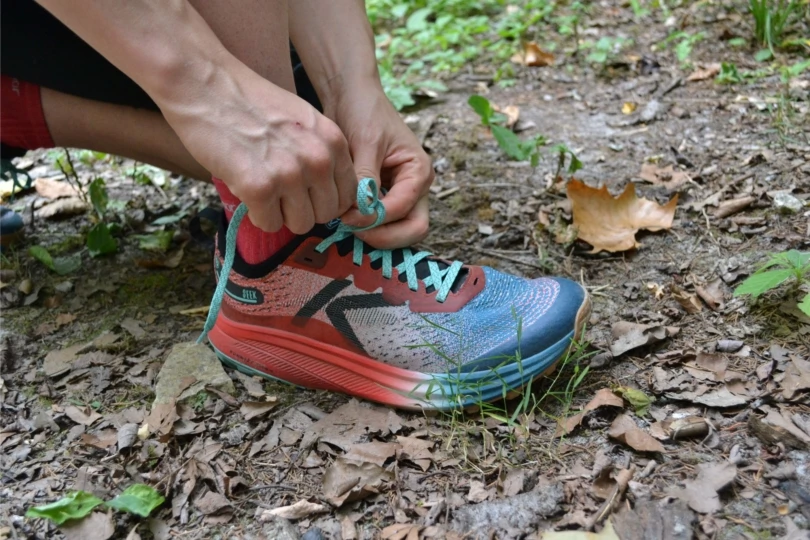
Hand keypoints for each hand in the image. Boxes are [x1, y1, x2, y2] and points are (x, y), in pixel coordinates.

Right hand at [158, 59, 356, 233]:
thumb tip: (328, 193)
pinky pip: (269, 224)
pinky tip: (245, 187)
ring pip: (300, 224)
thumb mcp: (303, 121)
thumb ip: (321, 153)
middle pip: (326, 214)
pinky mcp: (259, 187)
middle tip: (279, 190)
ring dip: (281, 213)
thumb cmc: (251, 102)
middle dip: (303, 209)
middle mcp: (319, 159)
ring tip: (262, 187)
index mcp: (334, 142)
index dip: (325, 199)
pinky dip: (256, 213)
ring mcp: (290, 175)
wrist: (206, 84)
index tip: (306, 194)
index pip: (349, 195)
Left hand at [328, 85, 433, 249]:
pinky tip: (345, 217)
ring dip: (375, 234)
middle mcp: (415, 187)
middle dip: (384, 236)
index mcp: (419, 172)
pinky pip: (382, 223)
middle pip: (413, 229)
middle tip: (352, 230)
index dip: (376, 218)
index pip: (403, 209)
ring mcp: (401, 194)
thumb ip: (366, 180)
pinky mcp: (384, 197)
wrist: (351, 96)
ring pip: (399, 231)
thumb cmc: (363, 112)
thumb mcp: (366, 143)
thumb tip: (361, 213)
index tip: (347, 216)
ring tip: (346, 223)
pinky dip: (367, 226)